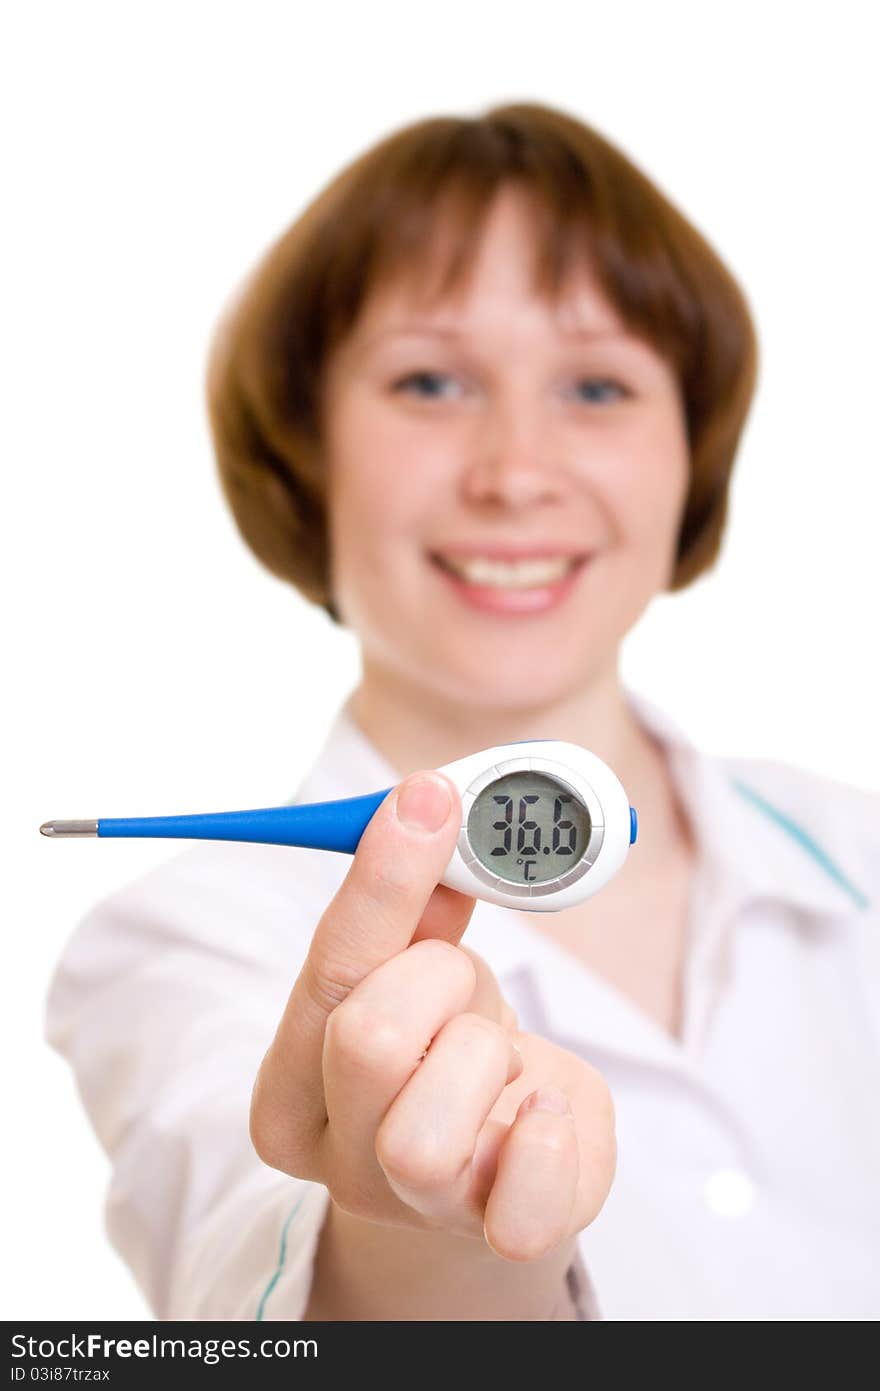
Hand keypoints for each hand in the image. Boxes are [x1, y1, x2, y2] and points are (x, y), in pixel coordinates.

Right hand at [250, 770, 615, 1262]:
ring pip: (433, 1119)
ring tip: (498, 1056)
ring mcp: (418, 1207)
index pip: (328, 968)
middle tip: (462, 980)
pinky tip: (539, 1107)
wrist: (490, 1168)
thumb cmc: (442, 1051)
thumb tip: (435, 803)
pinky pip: (525, 1203)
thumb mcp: (420, 971)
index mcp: (289, 1091)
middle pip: (368, 1037)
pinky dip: (549, 1133)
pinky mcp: (506, 1233)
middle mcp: (339, 1159)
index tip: (430, 796)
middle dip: (441, 978)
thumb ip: (418, 902)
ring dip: (489, 1053)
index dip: (384, 876)